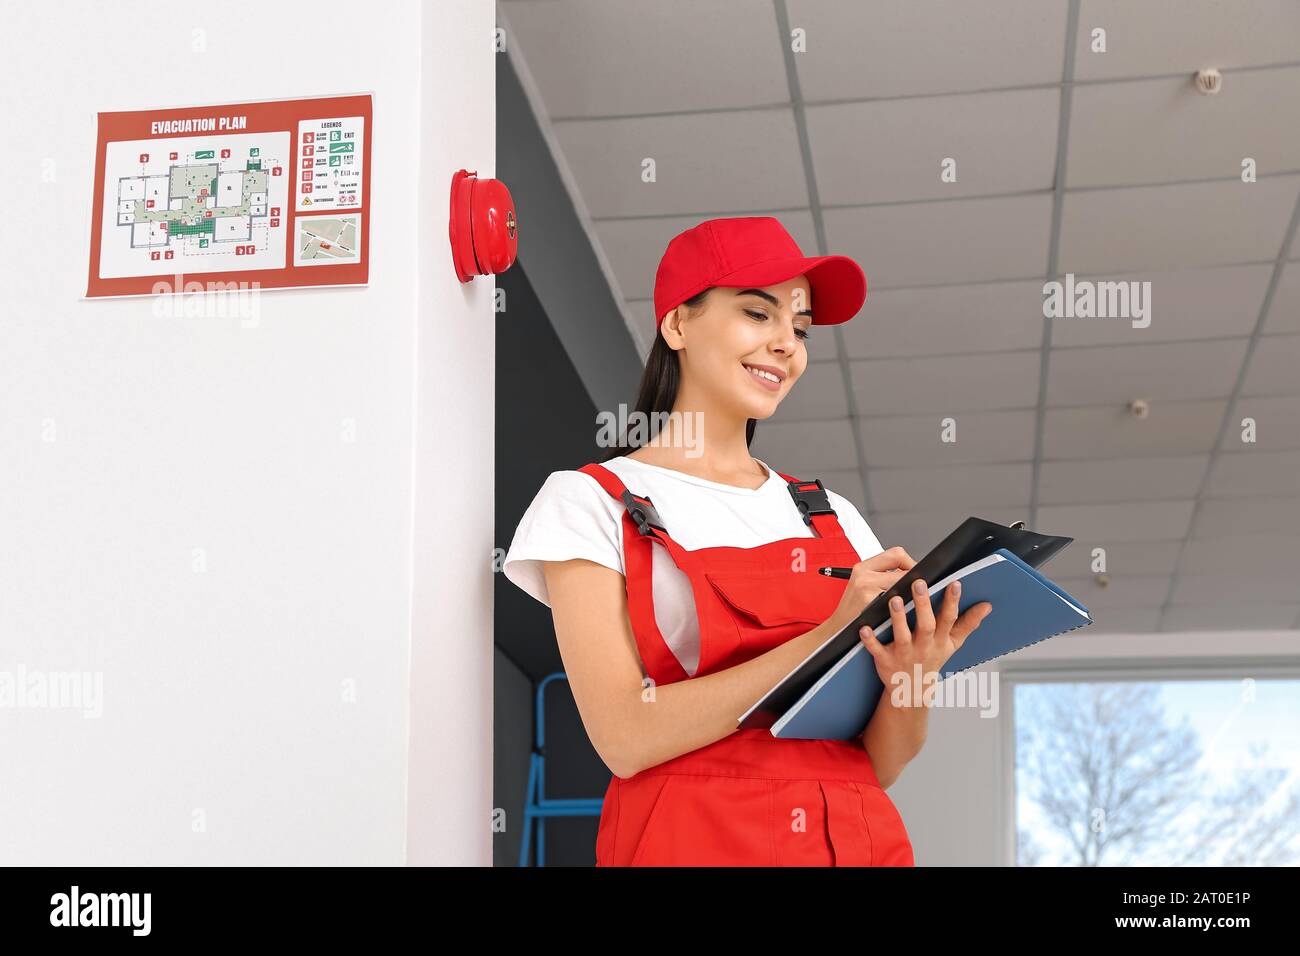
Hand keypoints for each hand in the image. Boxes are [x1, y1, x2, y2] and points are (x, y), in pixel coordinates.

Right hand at [824, 546, 916, 633]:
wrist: (838, 630)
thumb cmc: (853, 610)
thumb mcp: (861, 585)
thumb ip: (882, 574)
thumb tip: (912, 572)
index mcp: (862, 568)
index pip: (896, 554)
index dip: (910, 562)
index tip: (914, 572)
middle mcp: (863, 576)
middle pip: (903, 567)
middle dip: (913, 578)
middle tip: (915, 588)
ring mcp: (867, 590)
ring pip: (902, 583)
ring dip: (909, 592)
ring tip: (907, 601)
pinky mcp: (872, 605)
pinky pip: (898, 601)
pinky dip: (903, 606)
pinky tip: (900, 612)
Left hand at [858, 578, 991, 707]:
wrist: (912, 691)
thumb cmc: (931, 660)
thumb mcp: (953, 644)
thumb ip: (969, 624)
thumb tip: (987, 605)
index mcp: (940, 640)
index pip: (949, 618)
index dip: (952, 601)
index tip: (955, 583)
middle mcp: (923, 646)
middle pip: (926, 625)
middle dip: (923, 605)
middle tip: (919, 583)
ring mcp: (904, 654)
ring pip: (902, 635)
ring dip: (898, 618)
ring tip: (894, 599)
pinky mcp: (885, 661)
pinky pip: (877, 650)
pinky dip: (870, 640)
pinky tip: (864, 627)